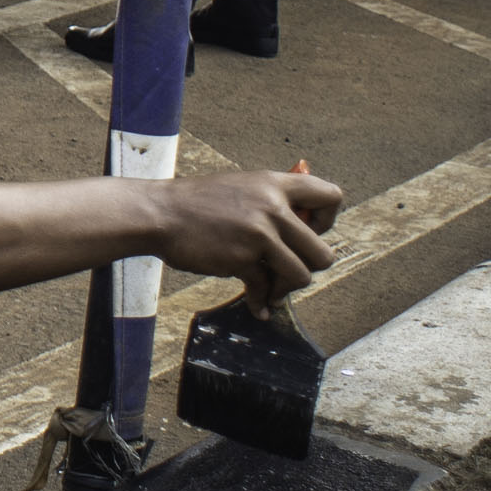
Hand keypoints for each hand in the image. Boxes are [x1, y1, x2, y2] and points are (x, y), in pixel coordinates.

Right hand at [146, 165, 342, 296]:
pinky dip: (261, 303)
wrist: (160, 214)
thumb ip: (273, 198)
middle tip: (289, 266)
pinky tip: (257, 306)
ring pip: (301, 276)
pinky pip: (265, 290)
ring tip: (270, 289)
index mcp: (274, 184)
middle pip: (323, 252)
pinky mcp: (241, 258)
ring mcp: (258, 234)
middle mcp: (272, 207)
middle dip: (309, 268)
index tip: (308, 231)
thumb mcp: (241, 186)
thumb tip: (307, 206)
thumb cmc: (198, 203)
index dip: (327, 220)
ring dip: (285, 288)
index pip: (330, 196)